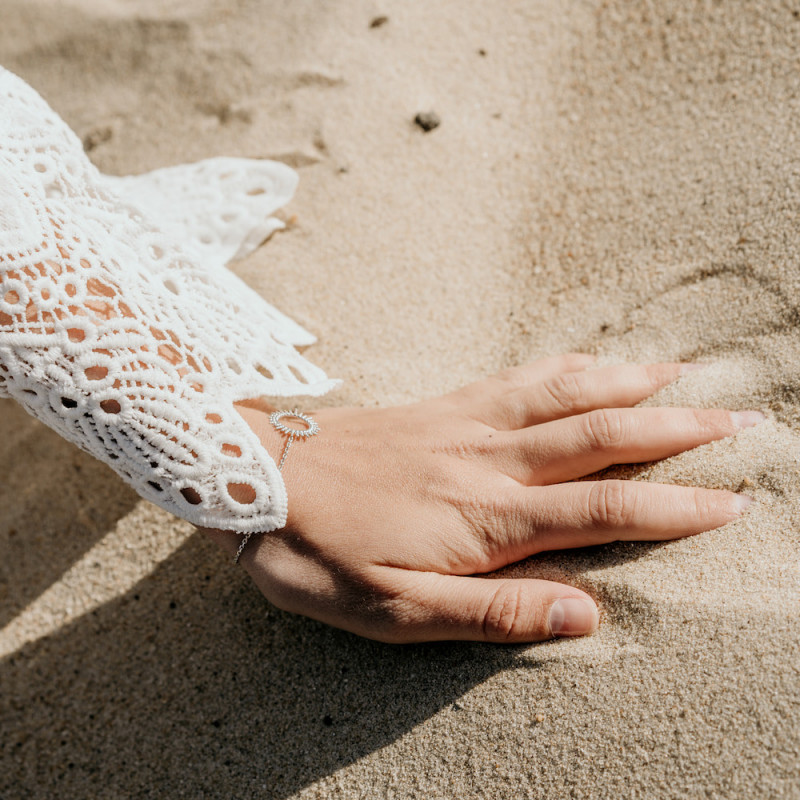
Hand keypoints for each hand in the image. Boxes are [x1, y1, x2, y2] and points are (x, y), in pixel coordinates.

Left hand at [205, 355, 759, 642]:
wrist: (258, 476)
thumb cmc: (320, 551)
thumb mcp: (395, 610)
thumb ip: (491, 612)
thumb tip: (584, 614)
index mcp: (485, 518)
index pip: (602, 510)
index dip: (672, 508)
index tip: (729, 502)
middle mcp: (489, 460)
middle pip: (601, 436)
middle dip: (675, 430)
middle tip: (736, 422)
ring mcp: (467, 423)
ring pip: (567, 394)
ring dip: (631, 384)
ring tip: (682, 375)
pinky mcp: (443, 405)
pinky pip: (519, 377)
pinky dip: (567, 366)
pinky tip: (588, 361)